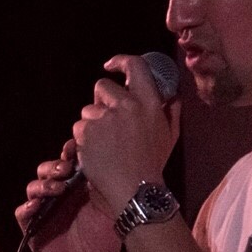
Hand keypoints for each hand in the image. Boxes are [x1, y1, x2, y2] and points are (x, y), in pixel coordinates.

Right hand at [17, 139, 123, 251]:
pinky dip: (28, 206)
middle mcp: (57, 193)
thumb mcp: (109, 206)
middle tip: (66, 170)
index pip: (67, 161)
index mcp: (76, 185)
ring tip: (56, 189)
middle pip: (46, 170)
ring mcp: (43, 209)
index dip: (68, 152)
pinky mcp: (31, 226)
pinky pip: (22, 212)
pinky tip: (37, 206)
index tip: (74, 149)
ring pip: (33, 187)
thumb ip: (103, 182)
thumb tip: (99, 156)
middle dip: (54, 167)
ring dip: (43, 184)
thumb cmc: (106, 236)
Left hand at [72, 54, 180, 212]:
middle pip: (102, 87)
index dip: (120, 61)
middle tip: (107, 122)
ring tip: (105, 145)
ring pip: (88, 110)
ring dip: (92, 124)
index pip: (136, 66)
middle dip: (101, 101)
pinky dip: (83, 140)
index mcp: (149, 102)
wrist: (135, 190)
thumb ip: (171, 111)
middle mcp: (127, 105)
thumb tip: (172, 95)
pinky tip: (96, 153)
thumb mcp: (170, 136)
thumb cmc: (153, 164)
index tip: (111, 65)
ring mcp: (104, 118)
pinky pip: (79, 128)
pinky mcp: (87, 131)